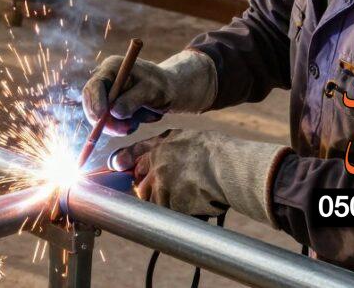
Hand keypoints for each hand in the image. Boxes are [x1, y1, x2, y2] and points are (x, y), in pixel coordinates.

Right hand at [81, 49, 216, 135]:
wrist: (169, 90)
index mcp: (111, 69)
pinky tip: (139, 119)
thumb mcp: (151, 91)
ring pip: (101, 117)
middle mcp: (105, 81)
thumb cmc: (161, 85)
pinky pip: (111, 123)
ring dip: (119, 125)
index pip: (94, 86)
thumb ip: (132, 100)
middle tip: (123, 131)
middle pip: (92, 103)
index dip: (95, 103)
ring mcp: (107, 95)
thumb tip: (114, 113)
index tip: (102, 119)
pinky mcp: (111, 107)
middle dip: (105, 120)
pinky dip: (124, 126)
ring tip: (141, 119)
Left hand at [108, 129, 289, 224]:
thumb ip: (171, 145)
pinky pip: (170, 215)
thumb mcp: (189, 137)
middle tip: (166, 195)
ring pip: (154, 202)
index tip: (124, 171)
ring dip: (167, 205)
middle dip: (148, 192)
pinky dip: (181, 215)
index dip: (127, 165)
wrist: (229, 166)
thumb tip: (164, 153)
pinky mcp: (172, 203)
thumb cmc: (217, 151)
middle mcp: (156, 166)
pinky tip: (196, 208)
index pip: (132, 156)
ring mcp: (162, 185)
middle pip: (140, 185)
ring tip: (188, 200)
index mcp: (160, 147)